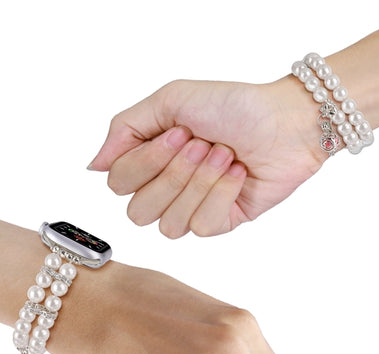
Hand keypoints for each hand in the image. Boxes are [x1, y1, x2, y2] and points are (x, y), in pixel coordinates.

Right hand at [88, 76, 326, 237]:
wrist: (285, 121)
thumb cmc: (233, 106)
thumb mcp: (171, 100)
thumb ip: (125, 129)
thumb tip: (94, 166)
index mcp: (151, 160)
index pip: (119, 184)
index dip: (147, 162)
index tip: (181, 131)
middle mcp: (167, 188)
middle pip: (138, 212)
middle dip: (174, 174)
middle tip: (202, 143)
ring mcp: (193, 208)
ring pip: (168, 226)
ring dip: (199, 184)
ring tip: (225, 156)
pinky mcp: (220, 223)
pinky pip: (202, 227)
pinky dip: (222, 194)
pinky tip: (238, 175)